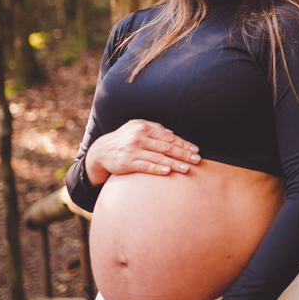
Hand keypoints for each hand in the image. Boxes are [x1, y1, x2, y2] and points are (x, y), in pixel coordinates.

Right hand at [84, 119, 200, 184]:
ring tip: (187, 168)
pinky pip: (145, 167)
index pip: (169, 136)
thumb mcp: (137, 127)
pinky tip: (168, 172)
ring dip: (174, 164)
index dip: (184, 144)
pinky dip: (158, 169)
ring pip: (158, 158)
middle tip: (197, 159)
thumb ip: (155, 129)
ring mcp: (132, 151)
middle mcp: (139, 138)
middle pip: (166, 147)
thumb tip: (173, 134)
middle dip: (183, 154)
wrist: (101, 151)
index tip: (195, 150)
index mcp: (144, 127)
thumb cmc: (125, 138)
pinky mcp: (127, 163)